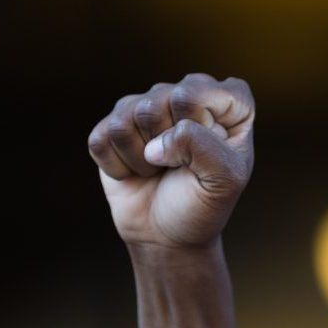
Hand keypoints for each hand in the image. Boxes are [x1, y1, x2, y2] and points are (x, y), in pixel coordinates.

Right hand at [88, 73, 254, 248]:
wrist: (169, 235)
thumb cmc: (203, 204)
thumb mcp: (224, 181)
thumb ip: (201, 147)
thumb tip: (154, 145)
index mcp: (227, 101)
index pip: (192, 93)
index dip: (194, 129)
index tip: (207, 157)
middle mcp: (186, 93)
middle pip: (154, 104)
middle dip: (165, 148)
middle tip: (178, 167)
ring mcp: (148, 106)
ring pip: (123, 121)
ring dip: (139, 160)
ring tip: (158, 169)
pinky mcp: (114, 124)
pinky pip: (100, 139)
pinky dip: (117, 167)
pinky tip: (135, 172)